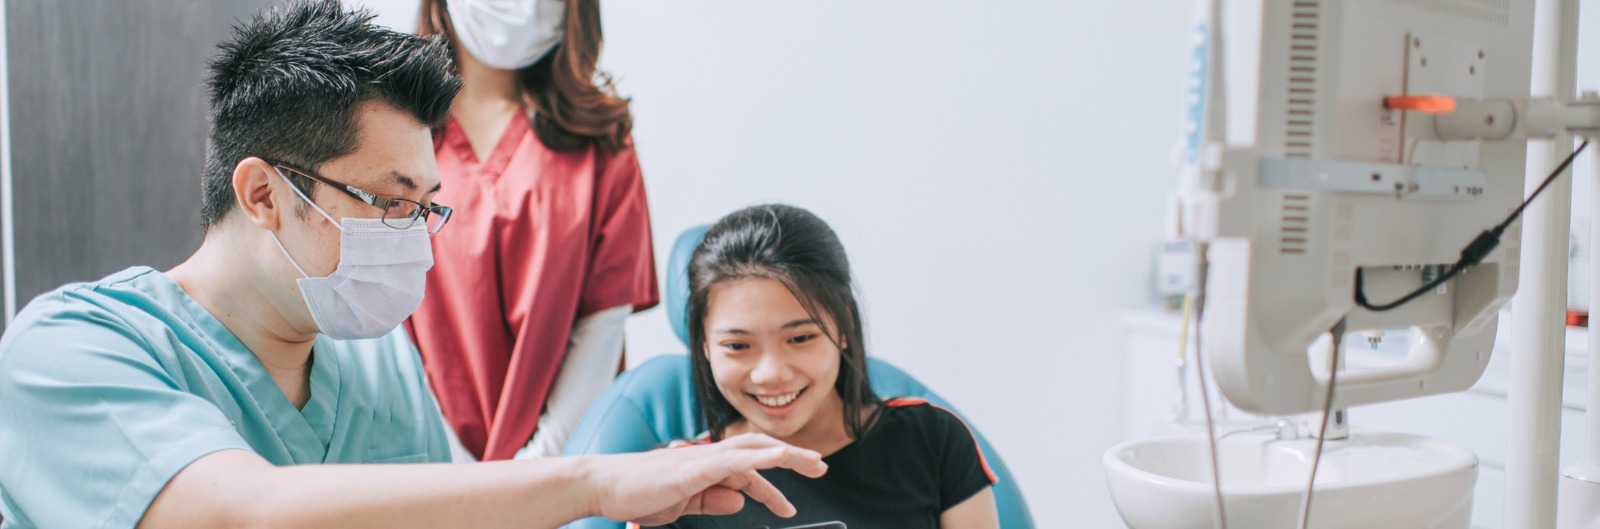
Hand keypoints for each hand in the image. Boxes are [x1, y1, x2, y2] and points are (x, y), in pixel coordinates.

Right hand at [586, 433, 827, 524]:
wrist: (602, 485)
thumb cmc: (636, 494)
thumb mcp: (683, 505)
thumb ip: (712, 501)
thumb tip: (740, 502)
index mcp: (706, 467)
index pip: (748, 474)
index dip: (771, 489)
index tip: (788, 507)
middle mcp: (708, 457)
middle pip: (758, 451)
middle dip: (791, 457)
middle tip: (820, 466)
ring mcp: (701, 459)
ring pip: (752, 450)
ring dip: (784, 454)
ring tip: (811, 462)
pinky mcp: (693, 467)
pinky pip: (733, 459)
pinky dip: (758, 458)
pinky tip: (777, 458)